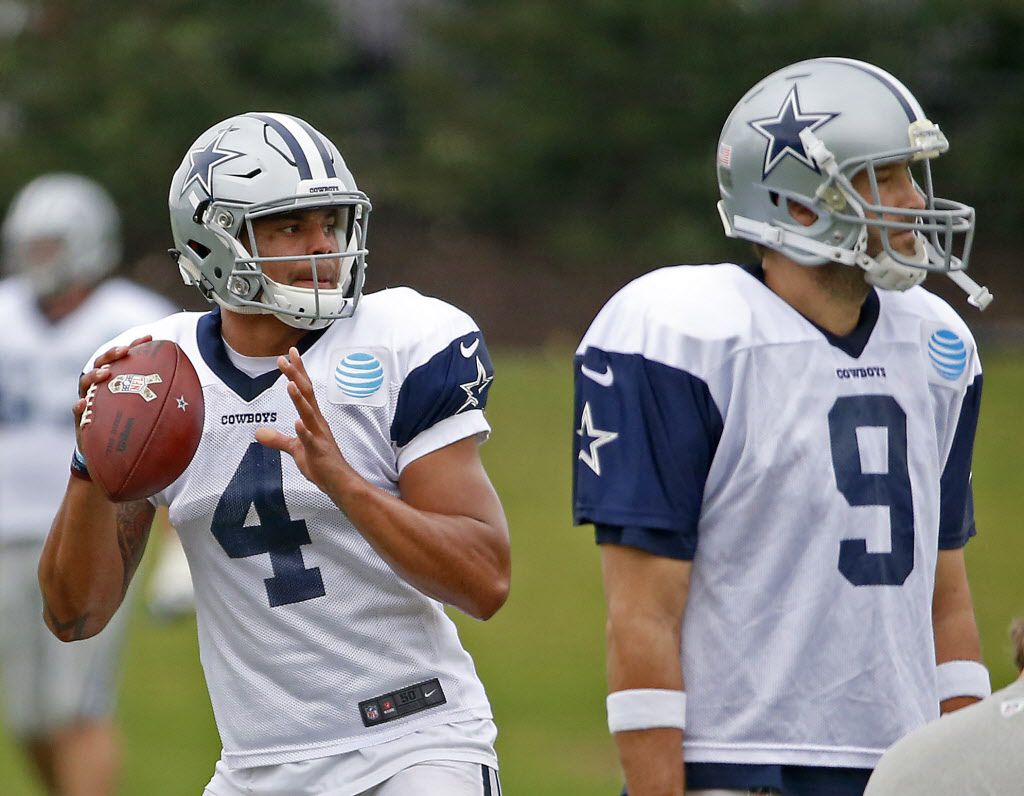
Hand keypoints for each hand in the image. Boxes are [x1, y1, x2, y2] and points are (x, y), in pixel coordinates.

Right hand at [74, 335, 153, 451]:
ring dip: (95, 375)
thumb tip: (193, 396)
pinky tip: (84, 403)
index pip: (125, 358)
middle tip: (124, 351)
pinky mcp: (81, 417)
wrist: (110, 450)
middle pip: (103, 363)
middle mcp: (101, 386)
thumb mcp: (147, 410)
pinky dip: (79, 406)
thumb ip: (163, 401)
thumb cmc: (131, 425)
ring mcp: (89, 400)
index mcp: (117, 380)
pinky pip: (77, 410)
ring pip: (86, 382)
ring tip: (106, 373)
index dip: (135, 346)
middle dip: (112, 354)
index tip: (149, 338)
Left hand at [255, 347, 353, 490]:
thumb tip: (258, 433)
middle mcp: (317, 422)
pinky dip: (304, 431)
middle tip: (285, 357)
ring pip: (308, 413)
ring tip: (291, 383)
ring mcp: (318, 436)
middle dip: (296, 375)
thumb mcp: (295, 449)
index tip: (290, 354)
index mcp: (313, 419)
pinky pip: (310, 439)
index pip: (305, 390)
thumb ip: (278, 439)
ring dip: (299, 398)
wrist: (339, 482)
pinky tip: (298, 423)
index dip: (297, 371)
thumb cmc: (320, 464)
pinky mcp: (318, 451)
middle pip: (307, 394)